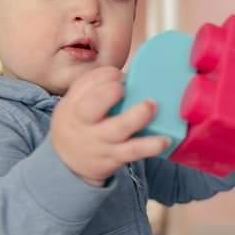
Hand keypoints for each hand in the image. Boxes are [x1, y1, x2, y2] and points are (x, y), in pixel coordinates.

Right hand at [51, 67, 169, 185]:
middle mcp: (84, 123)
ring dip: (138, 116)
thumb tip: (129, 75)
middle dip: (110, 92)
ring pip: (119, 129)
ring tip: (153, 106)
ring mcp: (101, 142)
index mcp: (74, 104)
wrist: (69, 160)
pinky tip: (165, 140)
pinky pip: (134, 151)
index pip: (85, 84)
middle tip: (124, 89)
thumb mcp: (76, 102)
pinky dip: (151, 145)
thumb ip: (96, 85)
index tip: (119, 76)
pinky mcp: (115, 157)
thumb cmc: (80, 122)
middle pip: (92, 105)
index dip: (106, 76)